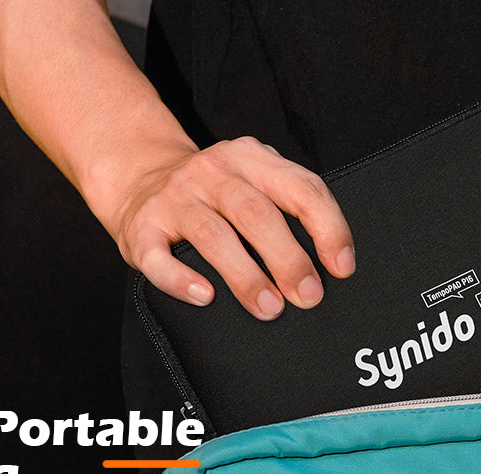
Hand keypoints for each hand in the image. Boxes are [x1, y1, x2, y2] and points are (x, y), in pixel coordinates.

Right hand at [103, 136, 354, 318]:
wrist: (138, 176)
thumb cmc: (213, 193)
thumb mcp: (252, 180)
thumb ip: (285, 206)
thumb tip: (329, 265)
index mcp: (251, 158)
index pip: (301, 188)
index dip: (328, 228)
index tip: (342, 267)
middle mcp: (212, 172)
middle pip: (258, 214)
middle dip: (289, 259)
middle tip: (308, 296)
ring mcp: (174, 198)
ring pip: (214, 235)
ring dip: (246, 275)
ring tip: (270, 308)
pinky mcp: (141, 226)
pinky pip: (159, 257)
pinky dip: (181, 279)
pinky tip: (205, 297)